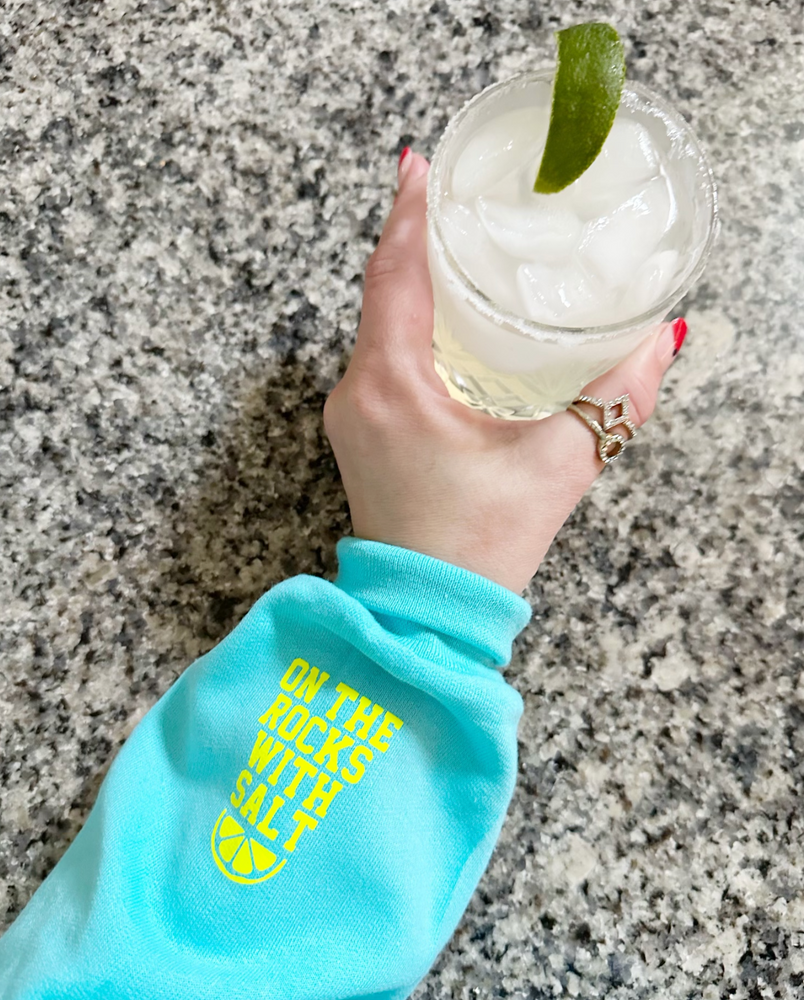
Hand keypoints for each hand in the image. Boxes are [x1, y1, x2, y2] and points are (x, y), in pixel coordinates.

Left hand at [324, 152, 685, 593]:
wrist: (424, 614)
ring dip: (408, 282)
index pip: (392, 275)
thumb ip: (614, 401)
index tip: (420, 165)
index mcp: (392, 385)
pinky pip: (376, 357)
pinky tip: (437, 315)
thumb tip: (660, 343)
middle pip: (380, 292)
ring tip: (451, 242)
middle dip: (412, 239)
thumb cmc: (477, 547)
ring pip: (375, 324)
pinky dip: (404, 323)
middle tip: (451, 193)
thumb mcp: (556, 466)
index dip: (408, 215)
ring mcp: (351, 414)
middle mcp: (357, 392)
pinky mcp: (360, 433)